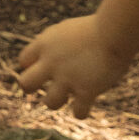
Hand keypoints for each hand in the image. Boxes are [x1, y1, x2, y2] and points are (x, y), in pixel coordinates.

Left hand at [17, 14, 133, 118]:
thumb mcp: (68, 29)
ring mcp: (67, 78)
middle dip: (31, 88)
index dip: (31, 66)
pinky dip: (81, 112)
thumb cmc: (97, 27)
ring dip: (56, 102)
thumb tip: (48, 50)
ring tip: (67, 96)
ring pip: (50, 103)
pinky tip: (84, 107)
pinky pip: (79, 112)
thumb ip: (55, 42)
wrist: (115, 32)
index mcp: (45, 44)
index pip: (24, 61)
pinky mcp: (86, 90)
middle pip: (25, 84)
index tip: (45, 67)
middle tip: (46, 86)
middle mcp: (51, 62)